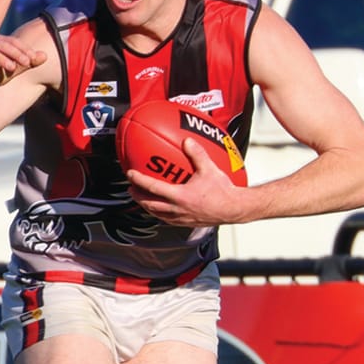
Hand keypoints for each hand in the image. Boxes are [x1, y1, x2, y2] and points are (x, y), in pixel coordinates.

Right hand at [0, 33, 47, 92]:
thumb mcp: (11, 70)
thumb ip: (26, 63)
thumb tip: (46, 56)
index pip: (12, 42)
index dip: (24, 49)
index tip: (33, 58)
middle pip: (3, 44)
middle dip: (16, 53)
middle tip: (27, 62)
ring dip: (1, 59)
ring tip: (12, 68)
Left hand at [128, 139, 244, 226]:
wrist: (234, 209)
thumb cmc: (223, 191)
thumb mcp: (210, 169)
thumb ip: (197, 154)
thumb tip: (187, 140)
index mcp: (179, 196)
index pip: (152, 188)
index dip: (139, 180)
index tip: (129, 174)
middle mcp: (177, 209)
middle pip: (149, 204)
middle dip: (137, 196)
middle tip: (130, 188)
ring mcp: (180, 218)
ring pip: (156, 213)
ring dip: (146, 205)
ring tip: (141, 198)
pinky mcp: (186, 223)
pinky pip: (166, 219)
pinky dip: (159, 212)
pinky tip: (160, 208)